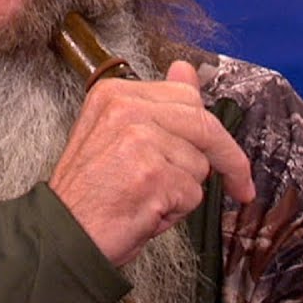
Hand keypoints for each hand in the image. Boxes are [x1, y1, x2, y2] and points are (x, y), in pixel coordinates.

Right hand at [48, 60, 255, 265]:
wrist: (61, 233)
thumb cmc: (88, 190)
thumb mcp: (116, 133)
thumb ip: (156, 102)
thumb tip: (185, 69)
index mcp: (116, 93)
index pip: (187, 98)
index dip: (212, 129)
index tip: (225, 151)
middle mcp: (127, 109)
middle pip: (204, 126)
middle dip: (229, 160)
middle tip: (241, 186)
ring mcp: (140, 141)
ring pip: (200, 165)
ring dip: (184, 191)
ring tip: (147, 198)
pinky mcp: (153, 176)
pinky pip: (192, 195)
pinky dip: (176, 212)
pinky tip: (145, 212)